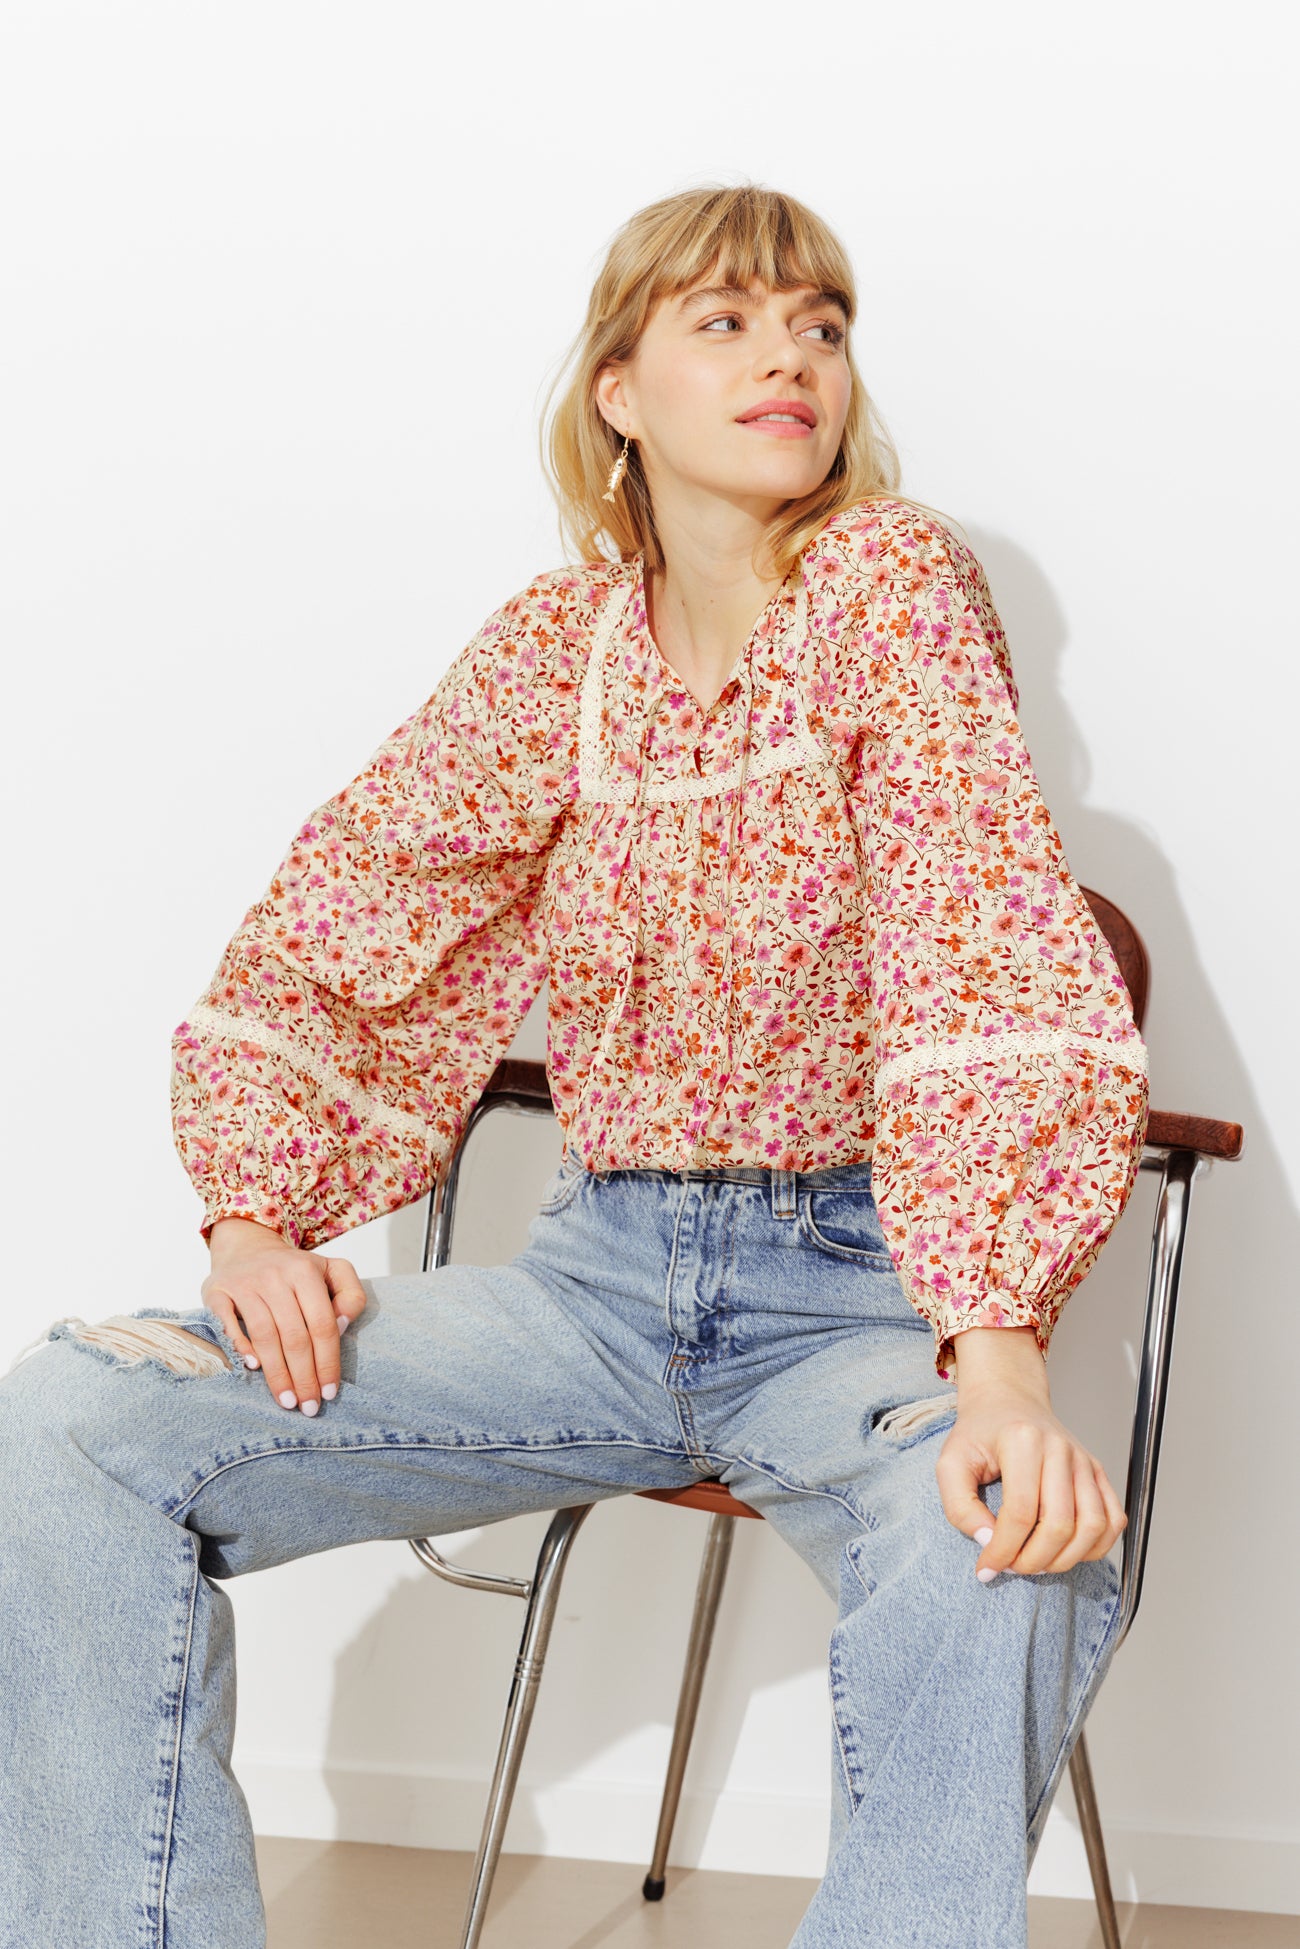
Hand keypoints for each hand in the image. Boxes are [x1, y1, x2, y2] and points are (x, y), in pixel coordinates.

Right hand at [202, 1218, 365, 1415]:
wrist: (246, 1246)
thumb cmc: (294, 1270)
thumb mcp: (332, 1271)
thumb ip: (351, 1295)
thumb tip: (341, 1326)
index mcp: (305, 1271)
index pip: (322, 1324)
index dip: (327, 1361)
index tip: (329, 1392)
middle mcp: (275, 1276)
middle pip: (294, 1335)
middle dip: (304, 1376)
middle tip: (308, 1406)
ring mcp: (244, 1283)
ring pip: (265, 1335)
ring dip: (276, 1373)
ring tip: (287, 1400)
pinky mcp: (216, 1291)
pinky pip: (227, 1324)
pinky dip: (241, 1346)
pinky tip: (253, 1368)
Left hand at [935, 1326, 1126, 1581]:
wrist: (1007, 1402)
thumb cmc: (979, 1434)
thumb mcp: (951, 1463)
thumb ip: (960, 1506)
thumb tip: (988, 1542)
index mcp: (1022, 1441)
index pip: (1020, 1512)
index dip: (1003, 1550)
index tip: (986, 1568)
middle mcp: (1060, 1449)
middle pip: (1059, 1524)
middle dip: (1033, 1560)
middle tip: (1011, 1567)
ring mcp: (1084, 1460)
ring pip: (1092, 1526)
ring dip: (1065, 1559)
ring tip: (1036, 1563)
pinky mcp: (1098, 1472)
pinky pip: (1113, 1520)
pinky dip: (1095, 1547)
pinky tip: (1066, 1551)